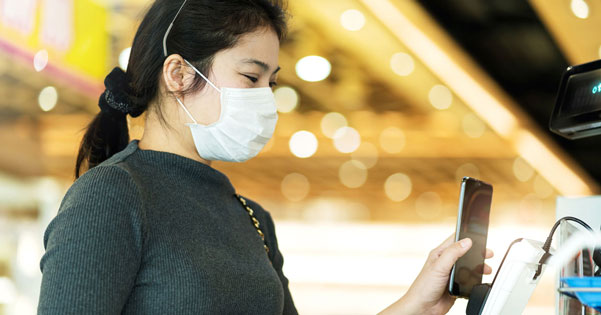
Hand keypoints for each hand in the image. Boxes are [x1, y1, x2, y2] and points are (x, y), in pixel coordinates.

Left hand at [379, 234, 493, 314]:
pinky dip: (476, 280)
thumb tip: (466, 241)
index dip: (467, 236)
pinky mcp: (456, 286)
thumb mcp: (439, 266)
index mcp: (440, 254)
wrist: (423, 308)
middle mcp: (446, 263)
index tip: (479, 234)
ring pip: (469, 267)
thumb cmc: (424, 287)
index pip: (455, 240)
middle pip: (465, 253)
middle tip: (489, 253)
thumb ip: (452, 253)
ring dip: (478, 267)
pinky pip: (469, 280)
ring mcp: (451, 274)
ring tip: (486, 269)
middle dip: (477, 253)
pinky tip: (480, 280)